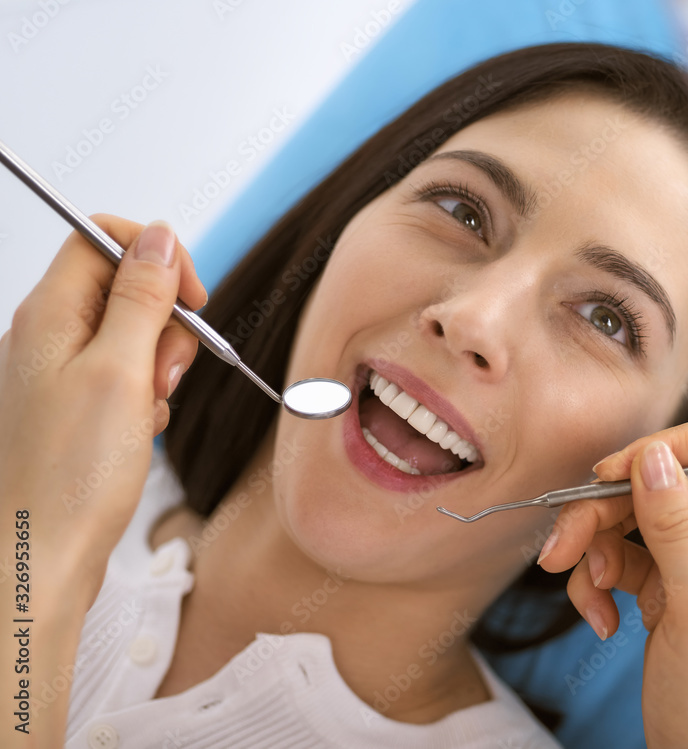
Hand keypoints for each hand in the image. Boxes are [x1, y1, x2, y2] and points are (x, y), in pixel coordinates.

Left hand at [0, 216, 205, 608]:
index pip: (101, 240)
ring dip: (158, 366)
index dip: (155, 258)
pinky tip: (139, 430)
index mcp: (49, 315)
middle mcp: (48, 336)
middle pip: (123, 288)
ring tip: (148, 409)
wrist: (39, 558)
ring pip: (131, 336)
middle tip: (162, 374)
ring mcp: (59, 373)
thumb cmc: (70, 477)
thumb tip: (157, 236)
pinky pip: (125, 377)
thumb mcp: (121, 372)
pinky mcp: (75, 407)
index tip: (192, 300)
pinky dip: (145, 397)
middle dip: (164, 324)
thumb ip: (142, 298)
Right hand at [538, 415, 687, 747]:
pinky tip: (601, 621)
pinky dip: (594, 586)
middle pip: (648, 483)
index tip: (612, 476)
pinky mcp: (655, 588)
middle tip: (561, 549)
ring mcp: (683, 561)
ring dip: (589, 553)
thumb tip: (653, 455)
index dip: (660, 448)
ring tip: (588, 598)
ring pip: (621, 520)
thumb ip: (675, 527)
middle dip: (598, 511)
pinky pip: (612, 561)